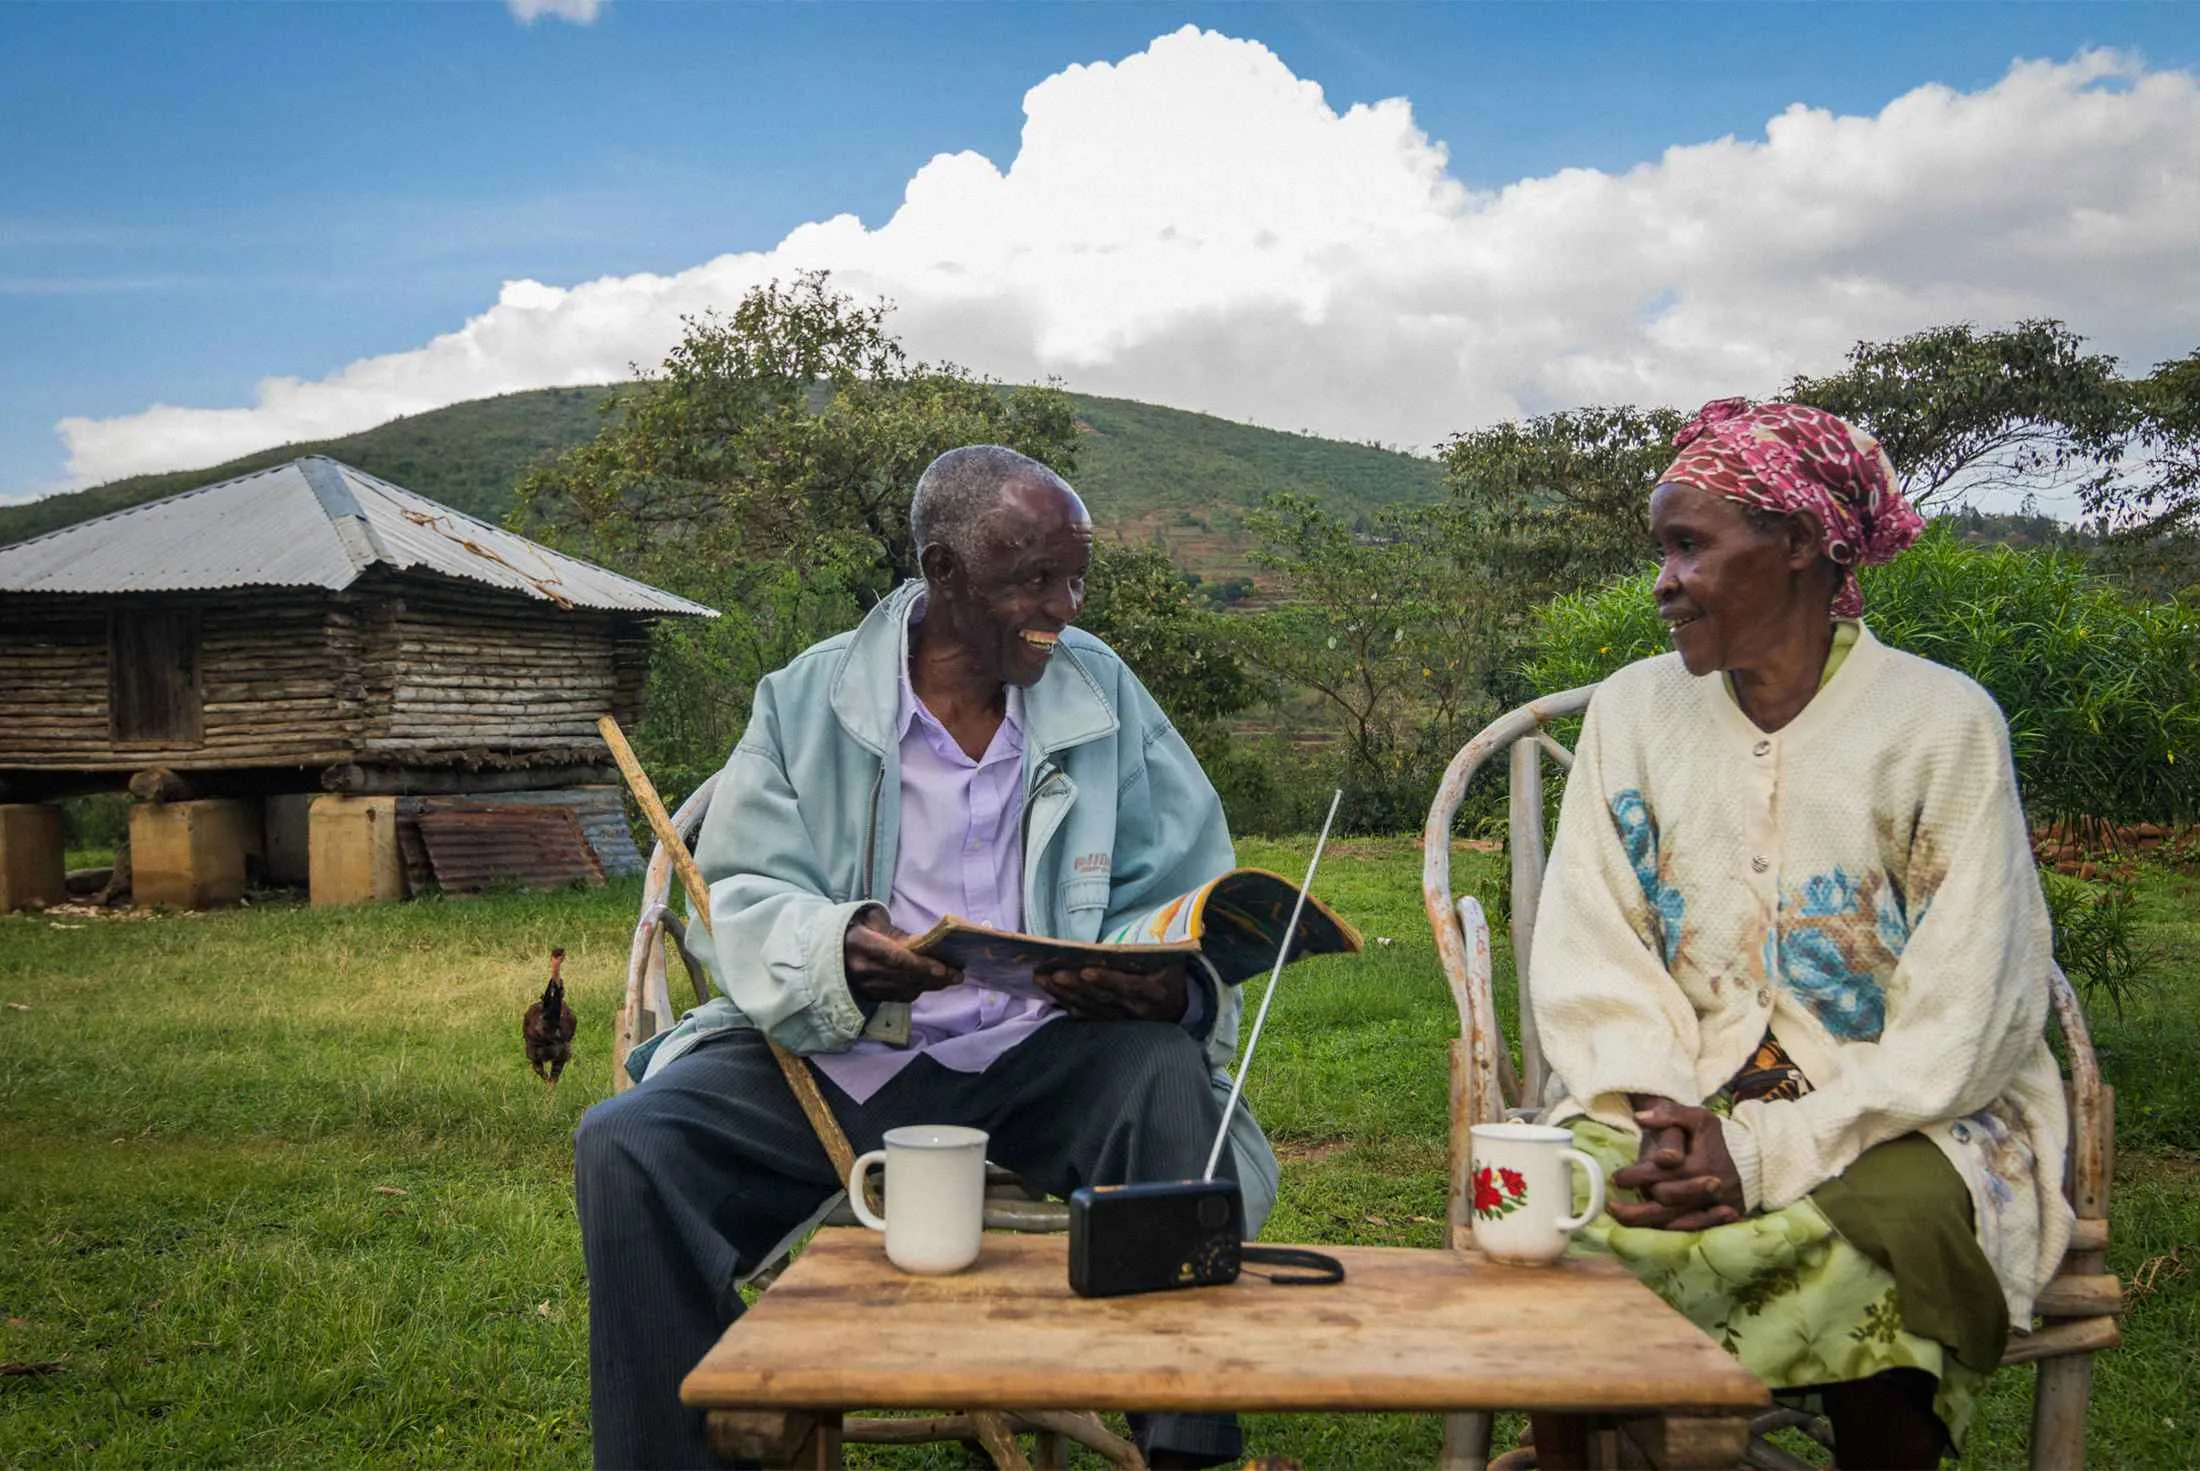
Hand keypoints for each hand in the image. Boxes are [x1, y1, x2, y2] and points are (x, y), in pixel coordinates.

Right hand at [843, 909, 959, 1002]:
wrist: (831, 952)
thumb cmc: (856, 930)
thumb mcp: (874, 921)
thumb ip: (899, 934)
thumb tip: (924, 944)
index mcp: (861, 945)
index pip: (896, 958)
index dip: (921, 964)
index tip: (944, 968)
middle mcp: (862, 969)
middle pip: (905, 977)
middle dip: (935, 977)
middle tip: (958, 974)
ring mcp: (866, 986)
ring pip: (905, 990)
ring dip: (930, 985)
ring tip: (951, 978)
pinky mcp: (870, 996)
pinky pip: (900, 997)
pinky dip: (918, 990)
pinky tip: (931, 983)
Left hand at [1033, 959, 1188, 1021]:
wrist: (1178, 1007)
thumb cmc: (1168, 973)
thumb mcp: (1167, 959)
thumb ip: (1143, 953)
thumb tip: (1111, 944)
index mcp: (1155, 991)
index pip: (1128, 985)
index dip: (1106, 979)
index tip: (1084, 971)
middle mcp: (1139, 1010)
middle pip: (1103, 998)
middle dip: (1074, 986)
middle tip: (1049, 974)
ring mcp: (1125, 1021)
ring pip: (1091, 1008)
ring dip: (1065, 994)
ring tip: (1043, 979)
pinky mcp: (1114, 1026)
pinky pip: (1089, 1017)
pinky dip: (1069, 1005)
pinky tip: (1052, 994)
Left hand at [1609, 1096, 1745, 1231]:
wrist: (1751, 1162)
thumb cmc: (1715, 1139)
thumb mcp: (1697, 1118)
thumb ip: (1669, 1114)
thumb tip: (1639, 1117)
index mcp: (1700, 1163)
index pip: (1661, 1173)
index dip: (1634, 1176)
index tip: (1615, 1178)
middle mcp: (1707, 1188)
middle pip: (1665, 1201)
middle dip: (1636, 1204)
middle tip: (1611, 1205)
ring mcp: (1714, 1207)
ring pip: (1674, 1221)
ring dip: (1644, 1223)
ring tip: (1620, 1218)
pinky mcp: (1718, 1220)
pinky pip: (1690, 1231)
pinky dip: (1668, 1231)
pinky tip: (1648, 1228)